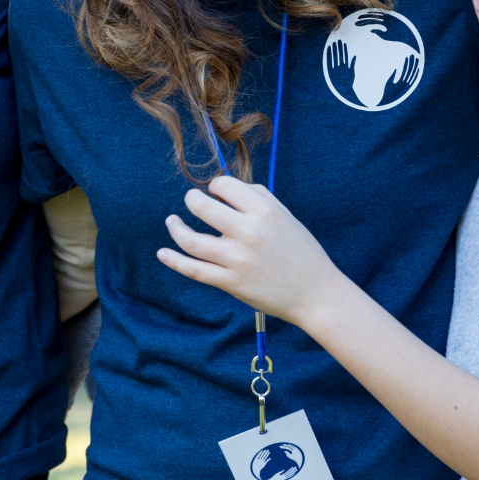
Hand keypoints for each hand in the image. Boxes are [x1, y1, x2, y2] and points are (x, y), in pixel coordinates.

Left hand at [156, 175, 343, 324]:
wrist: (316, 293)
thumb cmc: (301, 251)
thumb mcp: (285, 216)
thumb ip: (257, 198)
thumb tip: (225, 188)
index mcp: (264, 212)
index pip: (225, 186)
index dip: (216, 186)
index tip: (216, 192)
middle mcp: (249, 233)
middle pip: (202, 208)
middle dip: (191, 200)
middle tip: (191, 201)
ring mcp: (237, 260)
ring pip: (191, 241)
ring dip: (176, 228)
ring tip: (172, 222)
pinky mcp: (231, 283)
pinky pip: (194, 270)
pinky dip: (173, 261)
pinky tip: (162, 253)